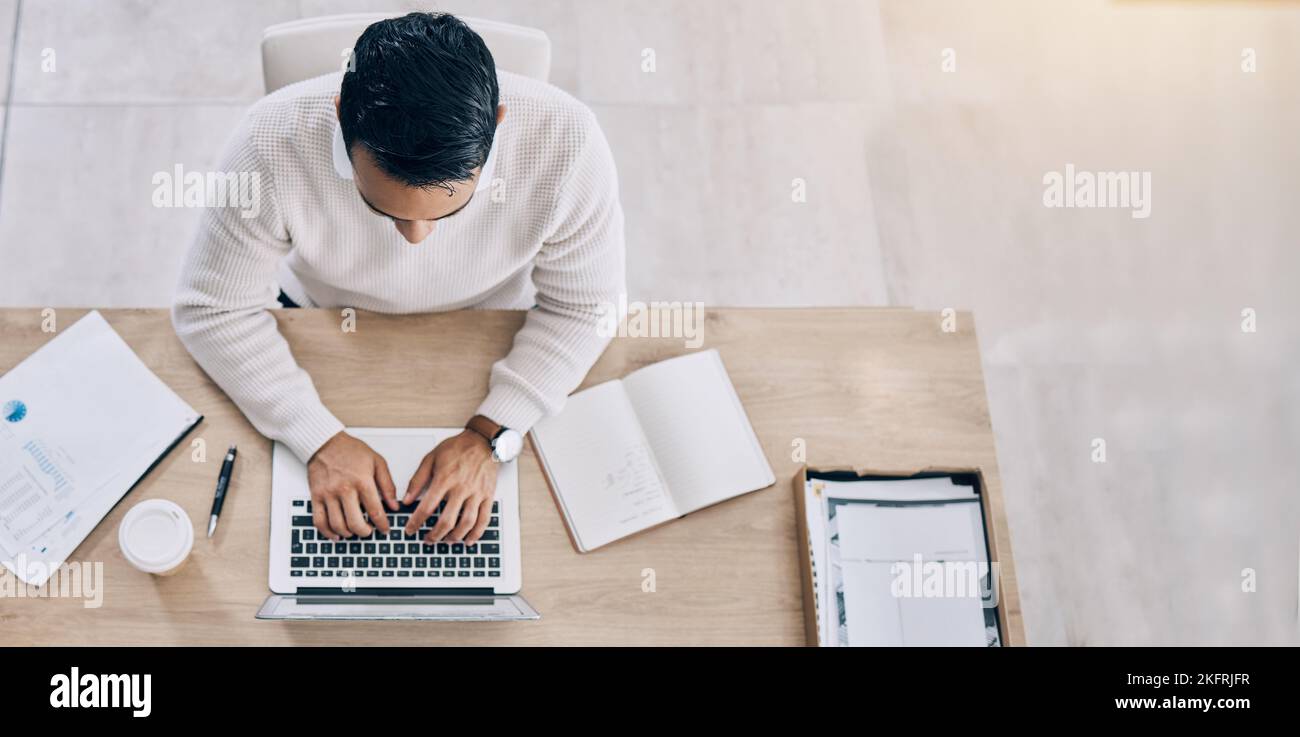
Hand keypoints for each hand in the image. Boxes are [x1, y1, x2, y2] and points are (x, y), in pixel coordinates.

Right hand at [306, 431, 397, 540]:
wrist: (325, 442)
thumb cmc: (351, 450)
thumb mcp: (377, 462)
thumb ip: (388, 485)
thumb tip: (394, 505)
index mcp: (362, 481)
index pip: (375, 511)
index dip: (382, 524)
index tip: (385, 529)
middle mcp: (344, 489)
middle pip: (355, 522)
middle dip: (365, 532)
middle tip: (369, 531)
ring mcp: (328, 494)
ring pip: (337, 524)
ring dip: (348, 533)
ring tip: (354, 532)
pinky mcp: (316, 496)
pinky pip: (319, 521)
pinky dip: (327, 532)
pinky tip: (335, 534)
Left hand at [402, 430, 497, 544]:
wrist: (483, 441)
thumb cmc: (457, 448)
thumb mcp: (431, 458)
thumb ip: (417, 480)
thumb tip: (406, 499)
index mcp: (444, 479)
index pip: (427, 507)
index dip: (416, 522)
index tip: (410, 529)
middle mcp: (461, 488)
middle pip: (447, 520)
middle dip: (435, 535)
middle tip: (427, 539)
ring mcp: (476, 493)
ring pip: (466, 523)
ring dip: (455, 537)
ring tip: (446, 541)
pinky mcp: (488, 495)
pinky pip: (484, 519)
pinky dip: (476, 533)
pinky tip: (468, 540)